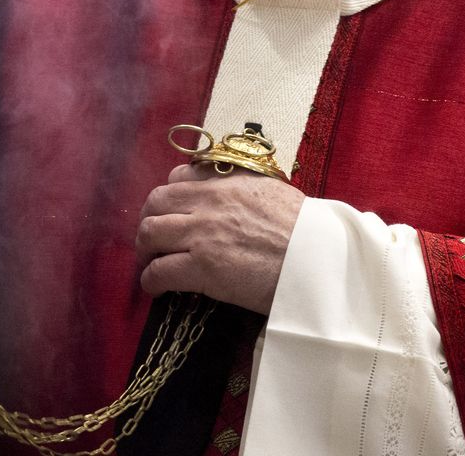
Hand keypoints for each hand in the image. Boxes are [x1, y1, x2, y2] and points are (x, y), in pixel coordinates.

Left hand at [136, 162, 304, 313]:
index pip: (178, 177)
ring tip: (152, 263)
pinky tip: (158, 288)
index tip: (174, 212)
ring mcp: (203, 234)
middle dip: (149, 220)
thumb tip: (237, 199)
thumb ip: (247, 190)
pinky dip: (151, 280)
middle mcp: (210, 203)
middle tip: (155, 240)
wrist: (319, 260)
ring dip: (145, 250)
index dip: (170, 196)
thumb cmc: (307, 232)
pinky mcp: (202, 268)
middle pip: (155, 202)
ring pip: (149, 233)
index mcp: (229, 183)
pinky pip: (158, 271)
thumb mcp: (274, 194)